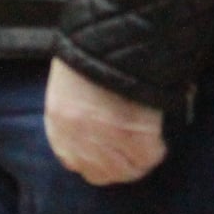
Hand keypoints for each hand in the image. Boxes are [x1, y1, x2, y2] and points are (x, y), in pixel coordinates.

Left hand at [44, 57, 165, 185]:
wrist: (110, 40)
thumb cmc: (87, 52)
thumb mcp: (69, 83)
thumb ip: (74, 111)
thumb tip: (92, 128)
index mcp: (57, 122)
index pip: (70, 161)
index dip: (89, 158)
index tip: (103, 152)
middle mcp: (77, 139)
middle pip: (98, 174)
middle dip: (113, 165)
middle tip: (127, 150)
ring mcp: (107, 142)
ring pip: (125, 172)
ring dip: (135, 159)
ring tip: (143, 141)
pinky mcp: (136, 140)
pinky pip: (149, 158)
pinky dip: (155, 147)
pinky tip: (154, 132)